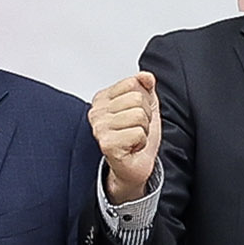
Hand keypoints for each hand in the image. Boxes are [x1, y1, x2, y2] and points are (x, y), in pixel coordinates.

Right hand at [89, 71, 159, 204]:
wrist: (133, 168)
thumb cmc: (136, 139)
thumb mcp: (146, 107)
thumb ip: (145, 87)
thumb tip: (146, 76)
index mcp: (103, 99)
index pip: (132, 83)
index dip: (143, 100)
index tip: (134, 114)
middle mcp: (97, 112)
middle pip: (137, 99)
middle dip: (145, 116)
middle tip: (136, 129)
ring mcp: (99, 128)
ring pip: (139, 115)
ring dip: (143, 130)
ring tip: (134, 138)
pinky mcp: (106, 143)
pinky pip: (138, 133)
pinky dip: (141, 142)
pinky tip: (131, 147)